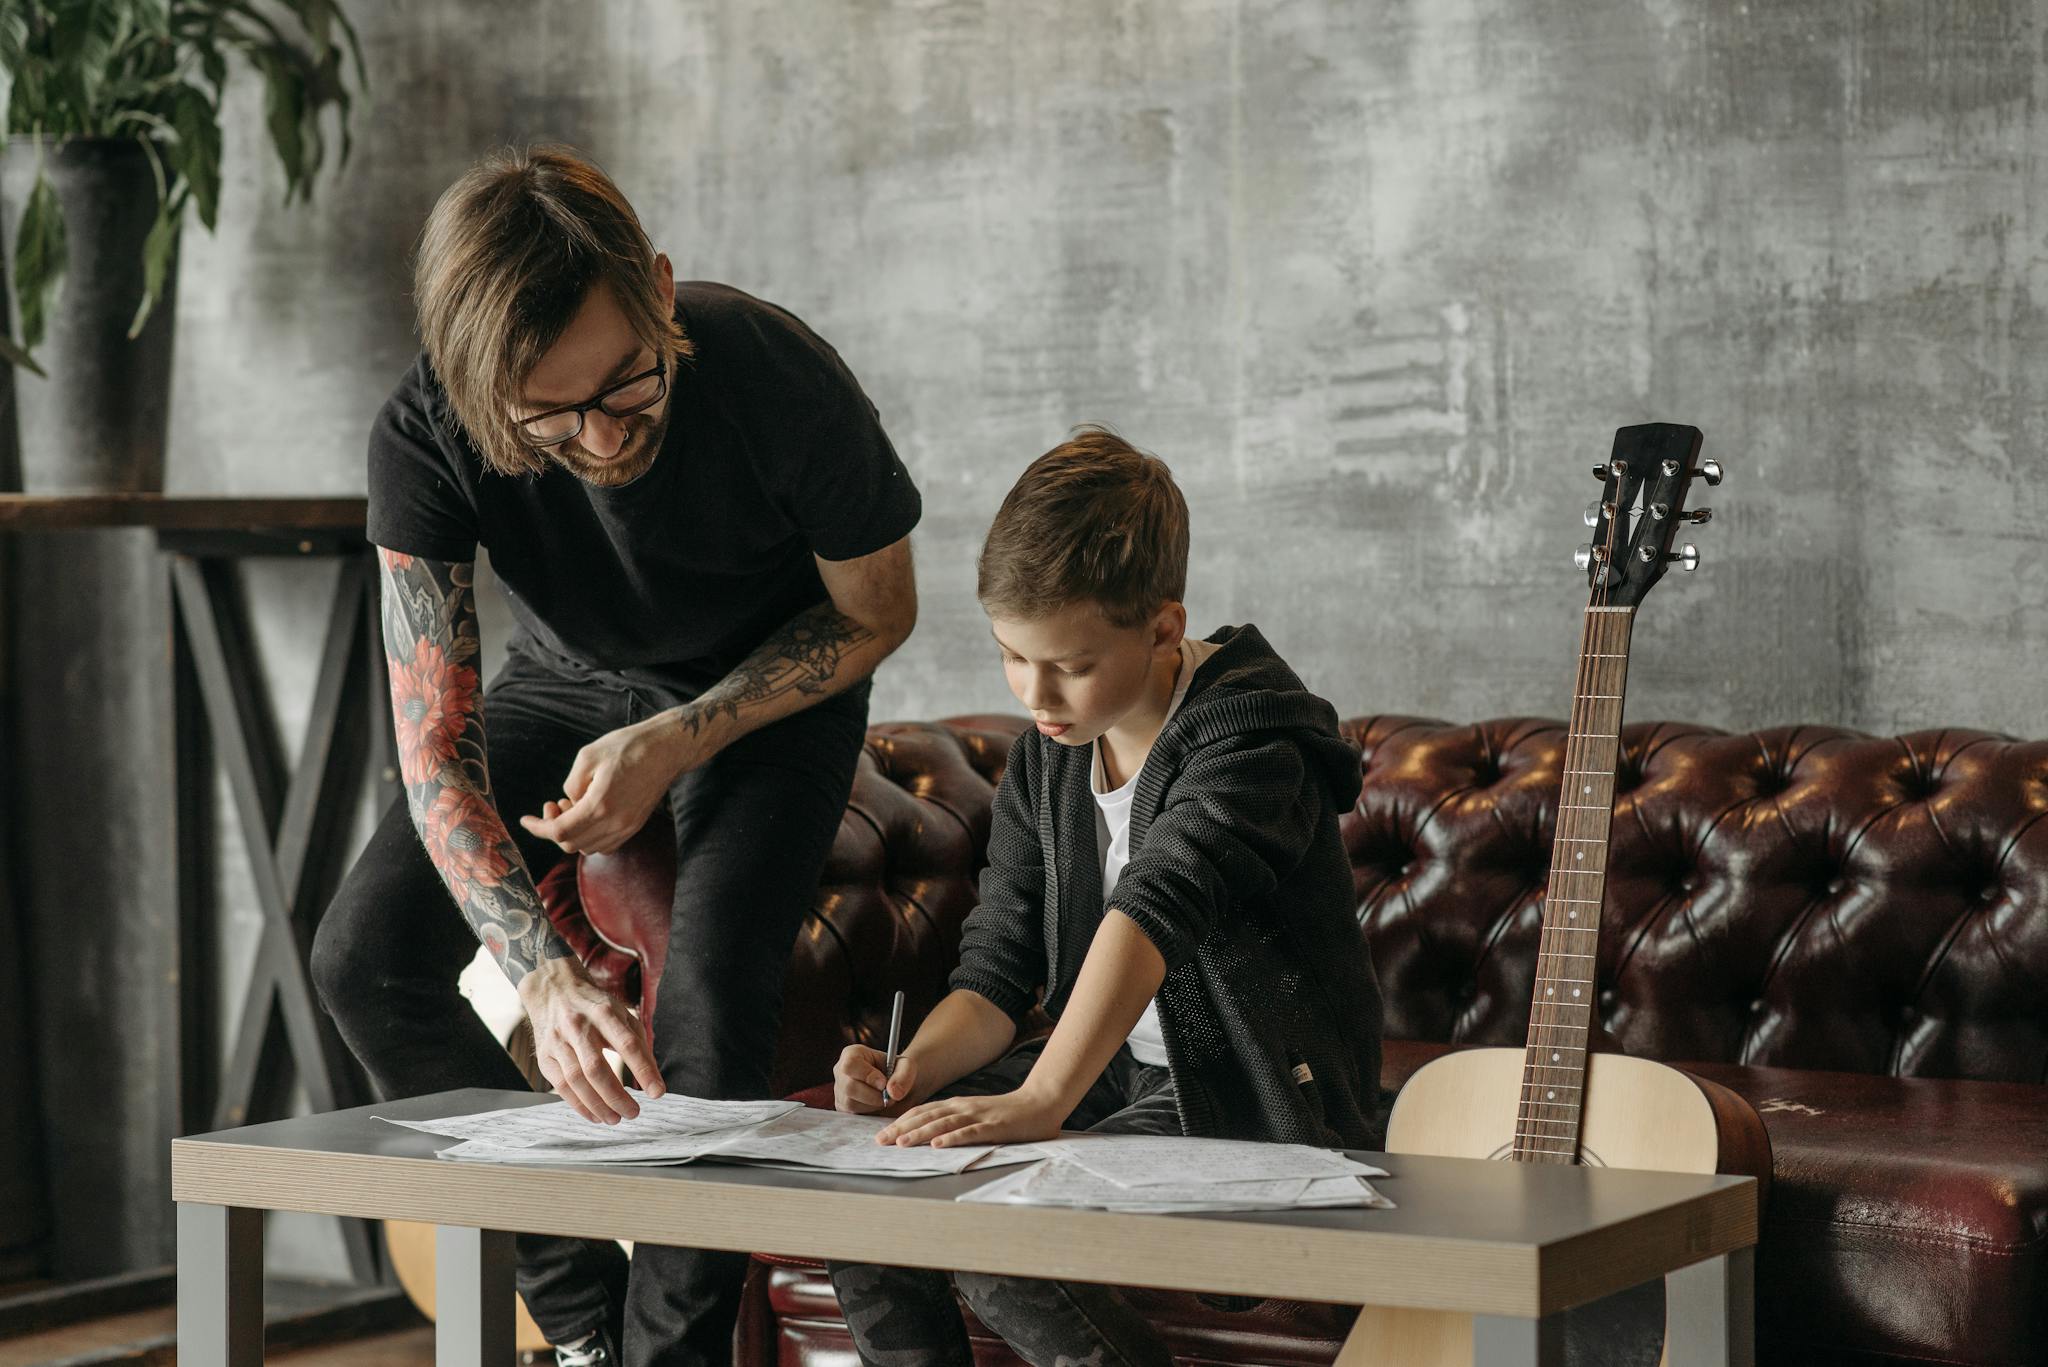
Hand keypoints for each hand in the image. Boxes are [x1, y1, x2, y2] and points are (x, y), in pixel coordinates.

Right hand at [517, 957, 667, 1123]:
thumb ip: (639, 1043)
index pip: (627, 1044)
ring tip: (615, 1119)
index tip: (657, 1092)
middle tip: (633, 1113)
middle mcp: (578, 1026)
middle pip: (596, 1067)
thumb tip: (652, 1079)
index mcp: (604, 1012)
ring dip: (597, 1105)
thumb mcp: (622, 1014)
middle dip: (616, 1096)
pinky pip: (561, 1086)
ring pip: (576, 1080)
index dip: (643, 1070)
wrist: (553, 990)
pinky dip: (579, 1105)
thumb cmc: (595, 1007)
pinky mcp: (544, 1056)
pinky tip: (594, 1115)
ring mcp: (558, 1041)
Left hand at [518, 712, 711, 854]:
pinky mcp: (635, 826)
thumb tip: (568, 804)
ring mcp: (628, 827)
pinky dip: (589, 837)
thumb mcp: (588, 756)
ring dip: (572, 833)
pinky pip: (605, 844)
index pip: (559, 831)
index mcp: (600, 805)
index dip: (537, 828)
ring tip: (570, 807)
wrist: (666, 749)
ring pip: (588, 848)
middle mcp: (615, 823)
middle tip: (551, 804)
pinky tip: (588, 815)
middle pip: (572, 844)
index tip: (526, 820)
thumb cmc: (628, 747)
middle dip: (553, 828)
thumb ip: (571, 785)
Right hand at [834, 1044, 920, 1115]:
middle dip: (873, 1095)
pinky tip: (876, 1104)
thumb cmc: (898, 1071)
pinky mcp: (842, 1107)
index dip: (867, 1075)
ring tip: (884, 1098)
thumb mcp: (907, 1067)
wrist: (895, 1085)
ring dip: (873, 1105)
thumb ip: (904, 1075)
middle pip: (849, 1087)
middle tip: (888, 1096)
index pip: (850, 1064)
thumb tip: (892, 1092)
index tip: (883, 1084)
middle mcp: (840, 1072)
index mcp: (852, 1054)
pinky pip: (852, 1114)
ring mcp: (839, 1090)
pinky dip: (869, 1113)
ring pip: (851, 1103)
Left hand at [877, 1086, 1065, 1148]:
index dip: (901, 1121)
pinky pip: (970, 1133)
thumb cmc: (1008, 1114)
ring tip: (901, 1143)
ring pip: (943, 1124)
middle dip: (901, 1128)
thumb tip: (932, 1136)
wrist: (1040, 1103)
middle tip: (880, 1141)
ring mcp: (978, 1116)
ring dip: (920, 1134)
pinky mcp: (993, 1127)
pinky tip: (938, 1146)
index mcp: (958, 1105)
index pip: (923, 1111)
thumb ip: (957, 1122)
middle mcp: (963, 1107)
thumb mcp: (977, 1115)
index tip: (882, 1134)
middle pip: (927, 1117)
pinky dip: (952, 1139)